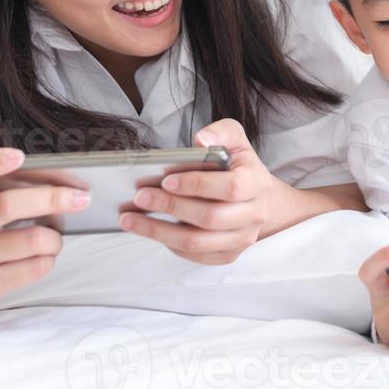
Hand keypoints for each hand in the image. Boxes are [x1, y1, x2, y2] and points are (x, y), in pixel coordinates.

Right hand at [0, 147, 86, 311]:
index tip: (19, 156)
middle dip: (52, 198)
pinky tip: (43, 256)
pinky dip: (49, 258)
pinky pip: (35, 268)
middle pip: (7, 206)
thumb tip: (64, 185)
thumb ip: (4, 189)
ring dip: (54, 237)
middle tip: (81, 198)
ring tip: (54, 237)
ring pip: (32, 240)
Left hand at [119, 118, 273, 264]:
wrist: (255, 197)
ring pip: (197, 242)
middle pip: (211, 217)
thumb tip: (202, 141)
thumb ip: (221, 132)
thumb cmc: (238, 165)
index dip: (198, 185)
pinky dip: (168, 243)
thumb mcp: (234, 139)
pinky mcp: (227, 255)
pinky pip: (194, 256)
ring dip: (159, 231)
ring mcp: (242, 239)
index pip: (232, 187)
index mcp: (258, 183)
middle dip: (171, 207)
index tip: (166, 180)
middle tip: (140, 197)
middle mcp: (254, 214)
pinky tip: (149, 229)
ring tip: (130, 219)